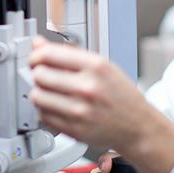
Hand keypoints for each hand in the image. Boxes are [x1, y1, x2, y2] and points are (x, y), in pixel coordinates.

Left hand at [29, 36, 173, 172]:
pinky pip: (43, 115)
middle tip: (45, 76)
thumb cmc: (121, 95)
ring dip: (39, 92)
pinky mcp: (73, 129)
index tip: (36, 59)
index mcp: (96, 66)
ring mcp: (80, 110)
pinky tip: (56, 106)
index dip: (36, 55)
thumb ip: (68, 53)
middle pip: (40, 75)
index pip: (49, 55)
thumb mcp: (102, 66)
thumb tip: (39, 43)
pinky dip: (45, 110)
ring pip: (37, 96)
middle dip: (38, 74)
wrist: (137, 126)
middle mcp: (88, 87)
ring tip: (50, 92)